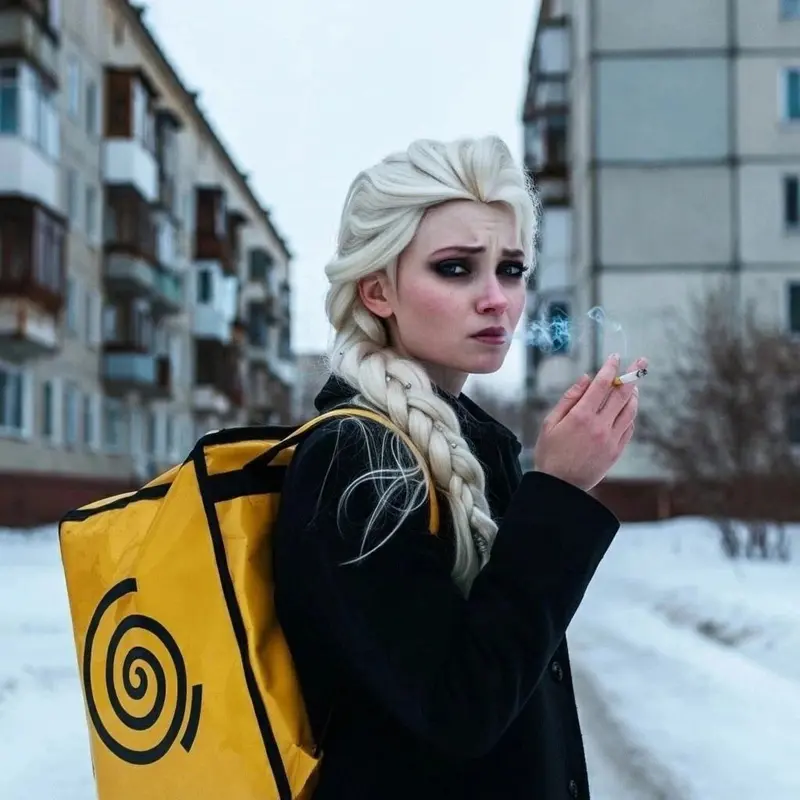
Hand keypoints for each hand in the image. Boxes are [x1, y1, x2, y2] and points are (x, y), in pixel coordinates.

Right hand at [533, 354, 646, 491]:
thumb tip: (586, 378)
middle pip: (622, 394)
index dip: (610, 368)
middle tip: (641, 361)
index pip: (602, 384)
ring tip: (634, 385)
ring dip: (634, 395)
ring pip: (630, 410)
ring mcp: (611, 439)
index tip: (615, 356)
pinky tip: (628, 408)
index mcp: (581, 416)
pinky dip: (631, 414)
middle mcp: (600, 425)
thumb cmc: (550, 453)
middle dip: (632, 374)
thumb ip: (569, 399)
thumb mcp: (550, 423)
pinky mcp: (616, 451)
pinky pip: (629, 427)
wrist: (560, 486)